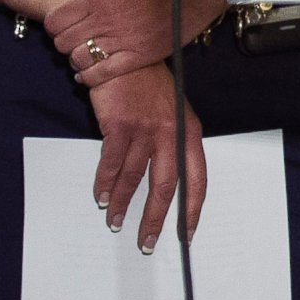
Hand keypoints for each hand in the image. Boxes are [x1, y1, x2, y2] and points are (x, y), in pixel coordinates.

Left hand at [44, 0, 227, 87]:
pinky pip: (102, 75)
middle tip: (77, 36)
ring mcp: (123, 39)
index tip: (65, 22)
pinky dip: (91, 77)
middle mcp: (106, 18)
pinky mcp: (141, 55)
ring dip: (78, 57)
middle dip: (65, 39)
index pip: (54, 21)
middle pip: (62, 42)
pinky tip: (90, 71)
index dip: (55, 23)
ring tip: (87, 50)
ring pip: (78, 59)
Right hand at [87, 65, 207, 250]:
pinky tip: (101, 197)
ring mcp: (146, 130)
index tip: (187, 233)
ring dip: (123, 204)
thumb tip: (166, 181)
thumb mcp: (173, 113)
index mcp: (190, 132)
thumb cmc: (149, 88)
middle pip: (166, 187)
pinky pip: (112, 163)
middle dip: (156, 219)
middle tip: (147, 242)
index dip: (193, 208)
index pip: (198, 179)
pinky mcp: (120, 126)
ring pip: (135, 178)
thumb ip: (173, 142)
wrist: (126, 57)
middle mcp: (171, 133)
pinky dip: (105, 183)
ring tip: (115, 222)